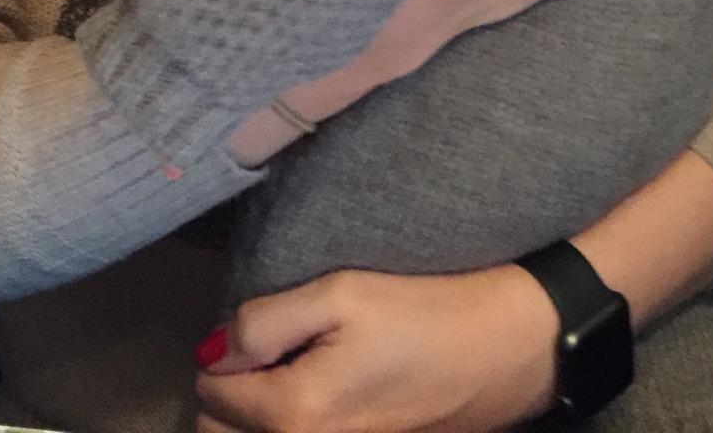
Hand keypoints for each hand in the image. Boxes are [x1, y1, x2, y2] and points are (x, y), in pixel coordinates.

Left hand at [195, 265, 558, 432]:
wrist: (501, 354)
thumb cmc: (422, 313)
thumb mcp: (341, 293)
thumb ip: (265, 322)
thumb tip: (215, 351)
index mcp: (293, 415)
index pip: (211, 391)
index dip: (222, 352)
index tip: (254, 327)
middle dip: (227, 395)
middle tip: (259, 351)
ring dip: (251, 417)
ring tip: (279, 373)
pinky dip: (286, 426)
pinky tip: (311, 394)